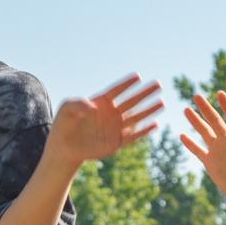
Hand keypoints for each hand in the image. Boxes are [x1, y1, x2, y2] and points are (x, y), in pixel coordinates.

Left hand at [48, 74, 162, 166]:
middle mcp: (111, 113)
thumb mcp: (66, 108)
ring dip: (149, 110)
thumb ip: (77, 103)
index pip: (117, 90)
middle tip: (159, 84)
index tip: (138, 76)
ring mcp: (114, 127)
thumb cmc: (63, 125)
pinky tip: (154, 124)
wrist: (63, 148)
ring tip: (162, 102)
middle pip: (131, 101)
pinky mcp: (116, 142)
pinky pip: (132, 136)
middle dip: (144, 93)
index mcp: (101, 102)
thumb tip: (94, 107)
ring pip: (136, 117)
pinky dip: (143, 131)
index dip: (126, 84)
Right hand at [181, 91, 225, 209]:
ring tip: (186, 109)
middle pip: (214, 121)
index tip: (220, 93)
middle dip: (206, 109)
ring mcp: (217, 151)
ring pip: (204, 132)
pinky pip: (198, 150)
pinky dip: (190, 144)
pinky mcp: (210, 163)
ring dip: (195, 121)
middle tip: (196, 96)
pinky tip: (182, 135)